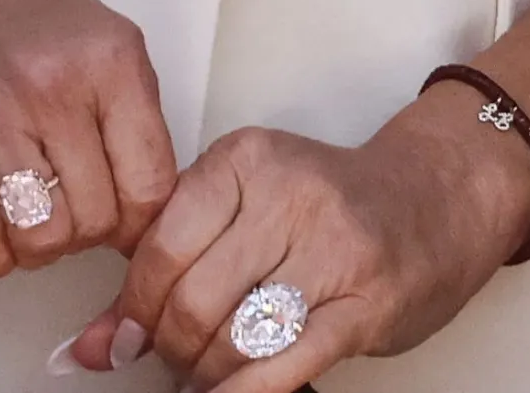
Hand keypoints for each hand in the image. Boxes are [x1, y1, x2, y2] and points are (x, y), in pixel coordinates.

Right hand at [0, 0, 175, 276]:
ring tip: (37, 218)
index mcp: (111, 65)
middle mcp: (53, 90)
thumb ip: (137, 119)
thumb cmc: (21, 12)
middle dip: (91, 233)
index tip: (131, 224)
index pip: (151, 185)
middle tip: (78, 212)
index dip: (145, 223)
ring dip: (43, 247)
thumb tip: (151, 204)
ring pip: (43, 238)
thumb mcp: (109, 43)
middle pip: (98, 219)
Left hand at [68, 89, 529, 391]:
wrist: (432, 197)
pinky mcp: (367, 303)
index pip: (161, 248)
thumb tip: (97, 341)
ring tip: (204, 372)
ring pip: (235, 338)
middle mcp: (289, 196)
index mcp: (245, 158)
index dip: (133, 307)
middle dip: (169, 346)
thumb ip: (171, 258)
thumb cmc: (330, 200)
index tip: (124, 335)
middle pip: (194, 299)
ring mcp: (335, 248)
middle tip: (170, 356)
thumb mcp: (246, 202)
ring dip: (205, 373)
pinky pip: (285, 366)